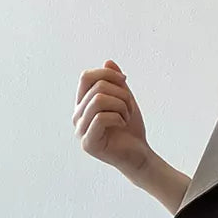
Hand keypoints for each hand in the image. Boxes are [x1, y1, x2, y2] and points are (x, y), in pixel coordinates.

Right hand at [72, 59, 150, 180]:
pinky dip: (118, 117)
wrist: (140, 155)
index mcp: (82, 104)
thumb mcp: (125, 100)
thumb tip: (108, 62)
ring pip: (99, 100)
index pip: (86, 77)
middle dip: (120, 93)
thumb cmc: (131, 129)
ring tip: (126, 116)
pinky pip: (101, 117)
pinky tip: (123, 124)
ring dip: (121, 105)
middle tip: (129, 108)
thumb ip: (116, 82)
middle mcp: (77, 116)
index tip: (125, 81)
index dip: (107, 74)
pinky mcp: (88, 143)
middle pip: (96, 87)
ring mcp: (80, 131)